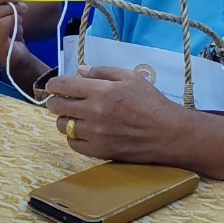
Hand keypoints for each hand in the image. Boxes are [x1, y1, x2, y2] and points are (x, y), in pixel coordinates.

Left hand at [44, 66, 187, 162]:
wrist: (169, 134)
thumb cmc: (152, 103)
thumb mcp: (131, 77)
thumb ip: (103, 72)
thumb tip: (80, 71)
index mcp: (101, 91)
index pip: (62, 85)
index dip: (54, 84)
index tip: (54, 85)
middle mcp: (94, 112)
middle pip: (57, 106)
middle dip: (55, 101)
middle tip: (61, 100)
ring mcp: (96, 134)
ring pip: (63, 126)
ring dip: (65, 119)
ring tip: (75, 116)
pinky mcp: (100, 151)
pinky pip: (74, 144)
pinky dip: (74, 137)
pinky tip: (83, 132)